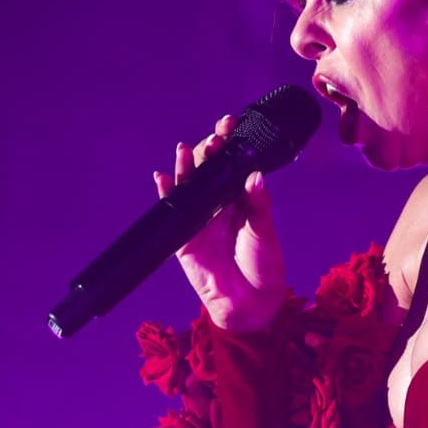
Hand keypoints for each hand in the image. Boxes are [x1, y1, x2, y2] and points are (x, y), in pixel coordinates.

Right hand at [153, 113, 286, 331]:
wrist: (250, 303)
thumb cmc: (263, 265)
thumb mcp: (265, 231)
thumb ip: (259, 205)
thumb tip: (255, 176)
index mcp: (240, 200)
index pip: (232, 164)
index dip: (230, 144)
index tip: (231, 123)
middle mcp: (218, 205)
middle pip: (209, 170)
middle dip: (209, 150)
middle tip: (215, 135)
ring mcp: (200, 219)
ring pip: (189, 186)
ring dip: (187, 167)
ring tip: (186, 149)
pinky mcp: (184, 238)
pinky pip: (173, 211)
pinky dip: (166, 194)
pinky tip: (163, 178)